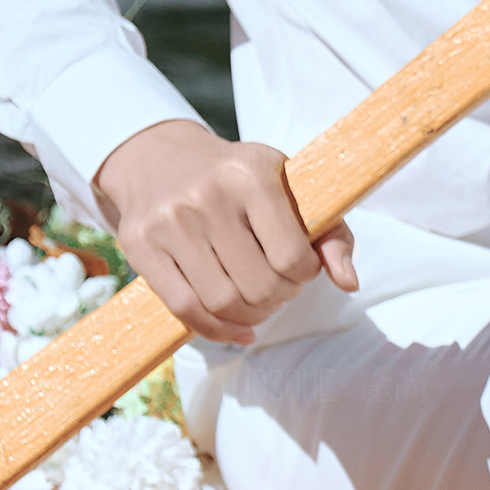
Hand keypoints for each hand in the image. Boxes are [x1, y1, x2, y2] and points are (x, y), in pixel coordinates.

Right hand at [92, 118, 356, 344]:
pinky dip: (215, 330)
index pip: (292, 255)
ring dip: (251, 316)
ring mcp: (169, 223)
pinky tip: (236, 328)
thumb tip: (349, 283)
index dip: (306, 275)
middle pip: (258, 285)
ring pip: (221, 302)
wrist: (163, 159)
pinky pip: (183, 308)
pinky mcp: (139, 246)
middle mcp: (206, 197)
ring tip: (260, 304)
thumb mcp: (290, 186)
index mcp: (251, 176)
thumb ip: (331, 232)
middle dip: (280, 298)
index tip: (303, 269)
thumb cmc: (241, 178)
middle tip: (281, 289)